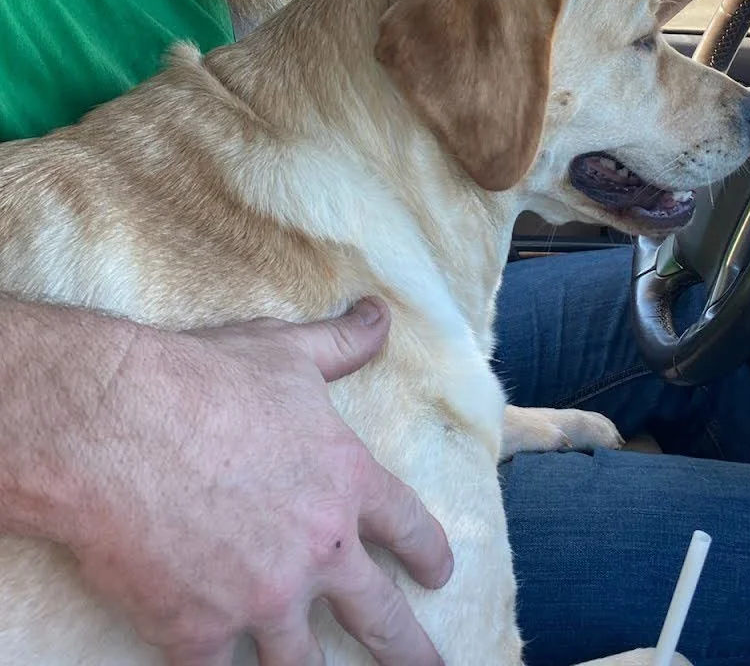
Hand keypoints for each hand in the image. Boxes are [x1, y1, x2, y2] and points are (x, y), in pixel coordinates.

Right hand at [62, 302, 451, 665]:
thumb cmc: (203, 380)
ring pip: (302, 663)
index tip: (438, 574)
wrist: (115, 425)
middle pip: (379, 616)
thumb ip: (340, 343)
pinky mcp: (197, 631)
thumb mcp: (286, 352)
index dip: (428, 553)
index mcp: (345, 482)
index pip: (408, 526)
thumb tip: (380, 314)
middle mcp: (317, 549)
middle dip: (409, 650)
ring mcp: (260, 597)